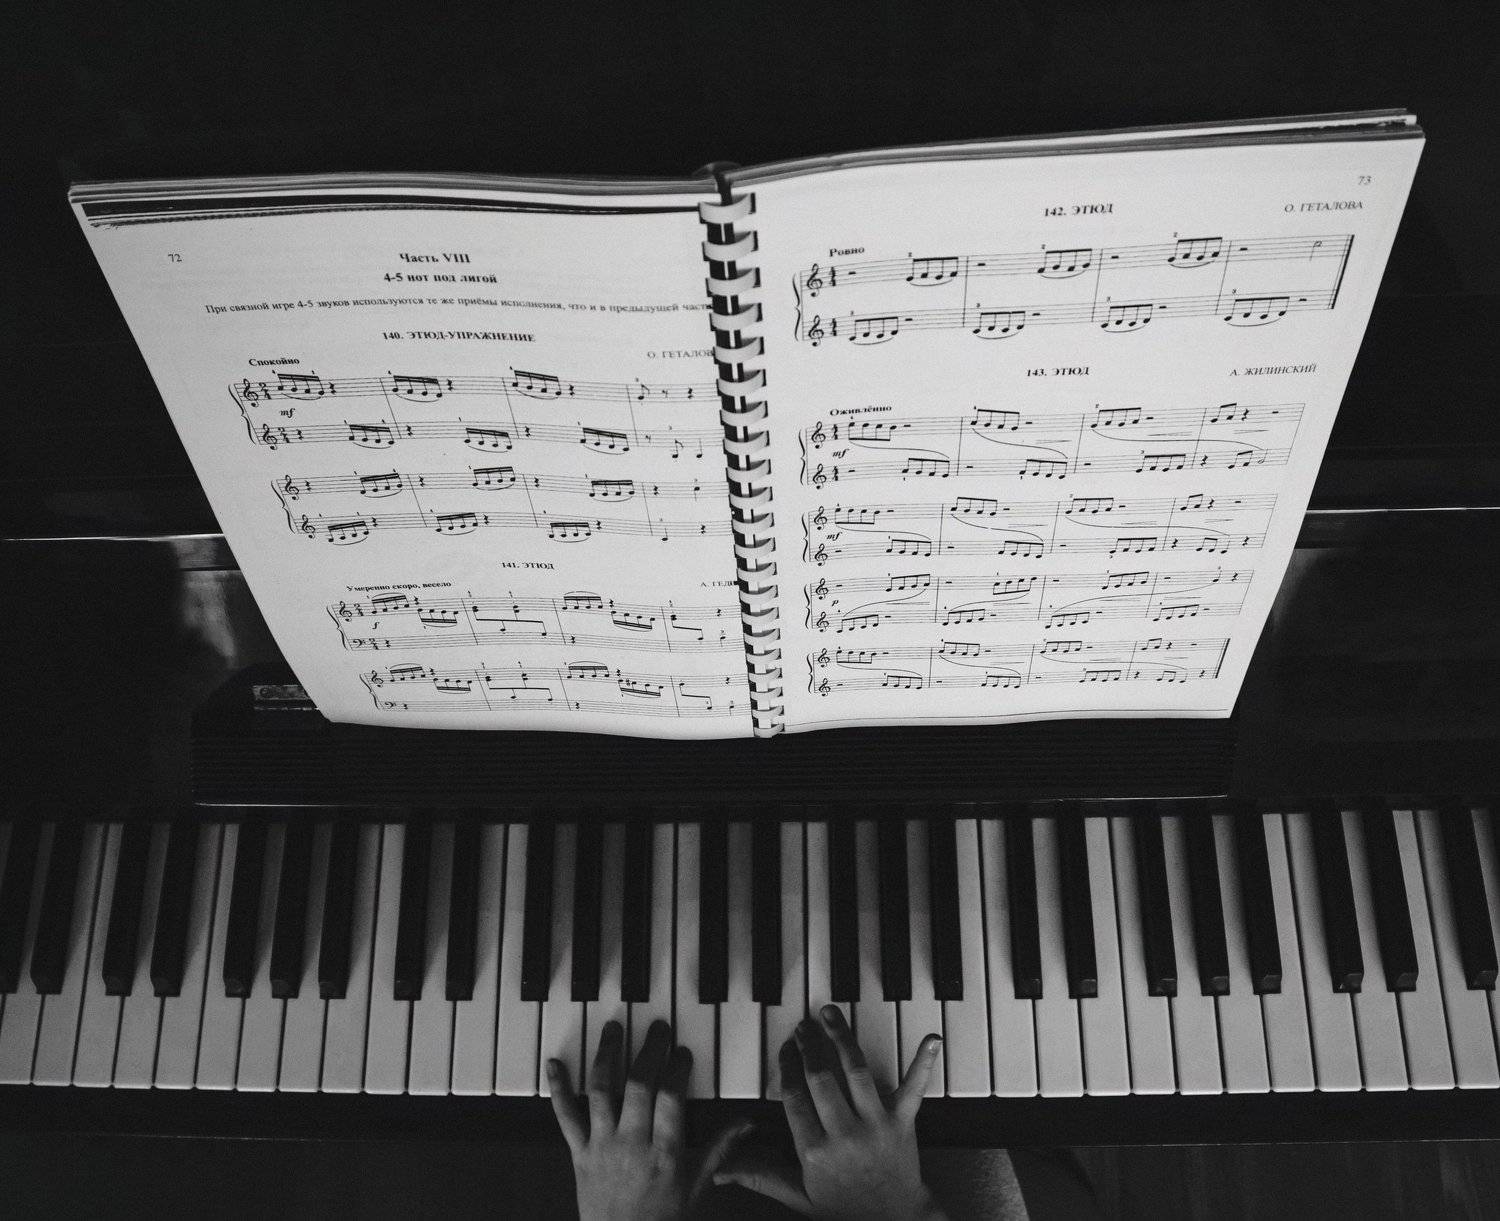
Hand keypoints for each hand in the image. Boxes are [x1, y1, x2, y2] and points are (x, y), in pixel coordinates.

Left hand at [548, 1018, 748, 1220]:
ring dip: (607, 1056)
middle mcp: (632, 1145)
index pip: (671, 1099)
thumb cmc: (662, 1217)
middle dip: (649, 1052)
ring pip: (602, 1092)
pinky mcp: (579, 1152)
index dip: (677, 1070)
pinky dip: (559, 1089)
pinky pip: (565, 1117)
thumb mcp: (698, 1185)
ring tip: (613, 1029)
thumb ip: (721, 1148)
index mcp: (665, 1153)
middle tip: (657, 1028)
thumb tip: (746, 1123)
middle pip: (639, 1087)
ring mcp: (602, 1146)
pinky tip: (555, 1063)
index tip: (683, 1052)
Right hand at [715, 1005, 948, 1220]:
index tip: (784, 1049)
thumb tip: (721, 1172)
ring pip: (856, 1071)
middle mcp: (845, 1134)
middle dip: (809, 1046)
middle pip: (822, 1078)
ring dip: (842, 1039)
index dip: (787, 1069)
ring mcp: (876, 1126)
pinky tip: (930, 1038)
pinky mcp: (904, 1123)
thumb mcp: (798, 1197)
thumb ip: (760, 1177)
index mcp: (816, 1152)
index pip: (794, 1098)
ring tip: (830, 1015)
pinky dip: (923, 1062)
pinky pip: (913, 1088)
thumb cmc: (845, 1210)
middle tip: (802, 1026)